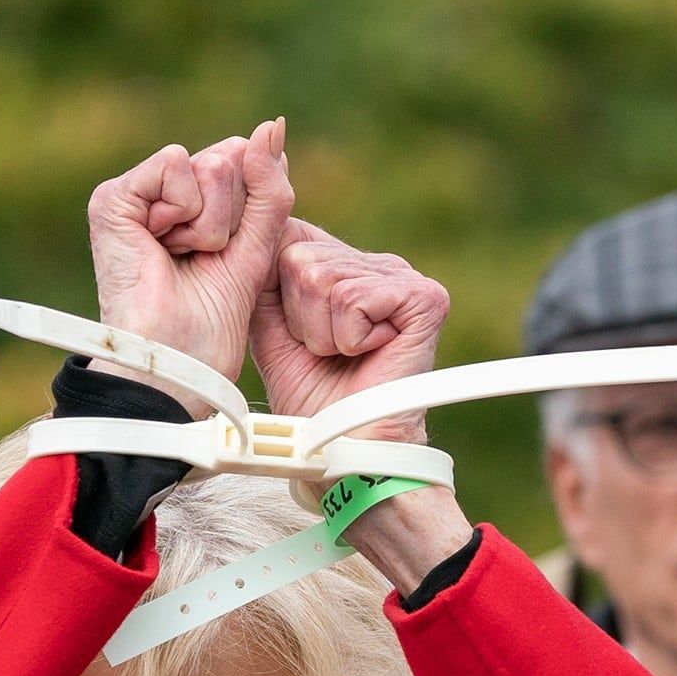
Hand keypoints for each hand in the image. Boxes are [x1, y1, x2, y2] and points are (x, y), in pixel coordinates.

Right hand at [87, 120, 294, 383]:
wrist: (179, 360)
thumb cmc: (213, 318)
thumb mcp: (258, 243)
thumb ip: (270, 185)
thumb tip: (273, 124)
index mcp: (193, 203)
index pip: (243, 160)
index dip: (251, 209)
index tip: (224, 255)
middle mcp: (161, 194)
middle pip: (230, 158)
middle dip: (233, 216)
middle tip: (202, 259)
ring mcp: (134, 194)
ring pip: (210, 164)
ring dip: (213, 222)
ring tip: (184, 257)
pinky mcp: (113, 199)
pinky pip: (177, 163)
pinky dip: (186, 211)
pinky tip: (163, 245)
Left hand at [252, 217, 448, 429]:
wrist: (345, 445)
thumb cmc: (311, 393)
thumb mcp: (270, 327)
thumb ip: (262, 277)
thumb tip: (252, 230)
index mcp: (346, 264)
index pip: (289, 237)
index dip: (279, 295)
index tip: (300, 336)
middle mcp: (377, 263)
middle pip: (301, 260)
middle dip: (300, 317)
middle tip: (326, 351)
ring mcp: (403, 276)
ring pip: (322, 280)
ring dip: (322, 332)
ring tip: (344, 355)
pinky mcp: (424, 298)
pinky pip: (352, 299)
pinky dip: (348, 337)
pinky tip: (370, 353)